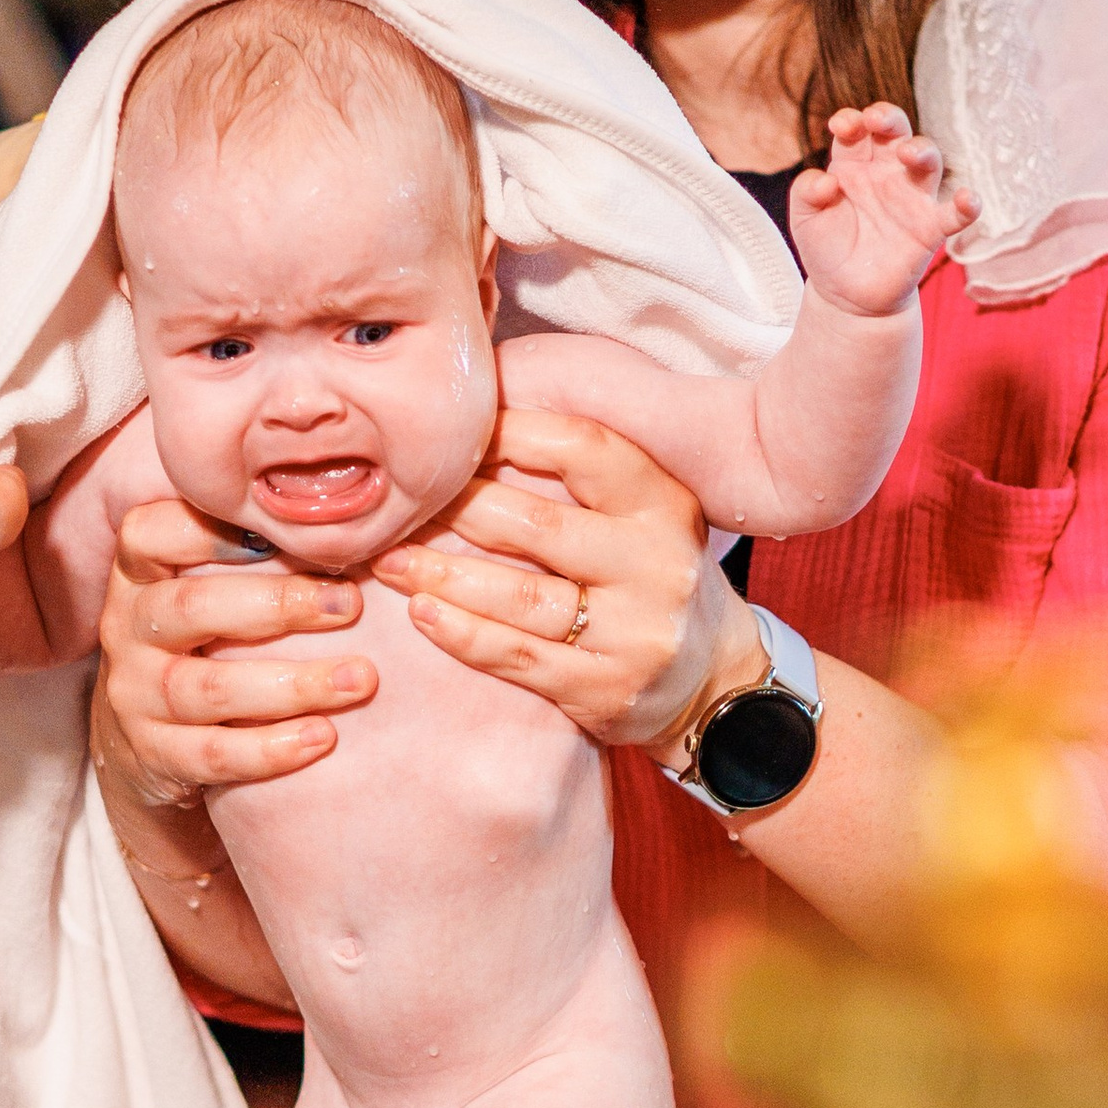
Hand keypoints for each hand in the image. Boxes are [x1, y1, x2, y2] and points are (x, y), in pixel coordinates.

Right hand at [96, 497, 374, 800]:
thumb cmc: (203, 646)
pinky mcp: (154, 756)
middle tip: (351, 605)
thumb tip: (355, 523)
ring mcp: (134, 696)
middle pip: (190, 607)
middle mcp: (127, 629)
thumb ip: (255, 557)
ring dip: (292, 684)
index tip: (288, 534)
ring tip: (360, 680)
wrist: (145, 746)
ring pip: (207, 687)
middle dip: (278, 604)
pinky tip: (323, 738)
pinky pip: (212, 755)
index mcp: (139, 574)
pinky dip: (271, 748)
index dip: (213, 529)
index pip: (150, 533)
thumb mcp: (208, 592)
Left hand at [371, 406, 756, 752]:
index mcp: (665, 504)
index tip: (453, 436)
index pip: (582, 449)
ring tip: (392, 561)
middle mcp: (658, 565)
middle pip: (538, 525)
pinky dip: (461, 633)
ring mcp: (635, 633)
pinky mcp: (606, 689)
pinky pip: (517, 656)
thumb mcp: (644, 516)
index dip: (510, 434)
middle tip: (403, 503)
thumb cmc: (653, 580)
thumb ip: (583, 477)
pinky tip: (421, 612)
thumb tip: (481, 418)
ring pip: (519, 597)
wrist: (715, 681)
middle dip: (458, 509)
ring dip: (442, 576)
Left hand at [790, 104, 974, 316]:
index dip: (852, 120)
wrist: (846, 296)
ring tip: (908, 153)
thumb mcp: (804, 220)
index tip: (842, 127)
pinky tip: (967, 199)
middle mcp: (886, 173)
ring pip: (928, 161)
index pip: (858, 130)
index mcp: (853, 164)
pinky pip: (955, 214)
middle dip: (889, 118)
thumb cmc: (826, 249)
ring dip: (922, 150)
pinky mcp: (930, 229)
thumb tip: (827, 181)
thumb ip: (806, 193)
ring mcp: (911, 198)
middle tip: (876, 119)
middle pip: (897, 132)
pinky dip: (966, 205)